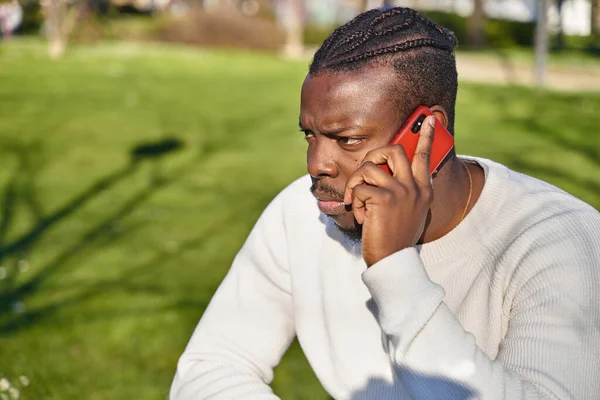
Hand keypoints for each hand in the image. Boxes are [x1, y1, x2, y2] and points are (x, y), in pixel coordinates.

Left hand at [343, 116, 435, 266]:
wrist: (392, 261)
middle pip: (393, 150)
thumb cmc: (395, 237)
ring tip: (356, 202)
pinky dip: (353, 201)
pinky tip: (360, 217)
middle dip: (373, 157)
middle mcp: (415, 187)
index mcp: (423, 190)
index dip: (425, 136)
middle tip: (365, 175)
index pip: (424, 156)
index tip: (428, 119)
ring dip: (355, 184)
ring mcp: (401, 192)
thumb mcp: (409, 212)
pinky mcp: (383, 199)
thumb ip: (405, 192)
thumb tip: (387, 172)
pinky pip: (358, 187)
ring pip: (369, 167)